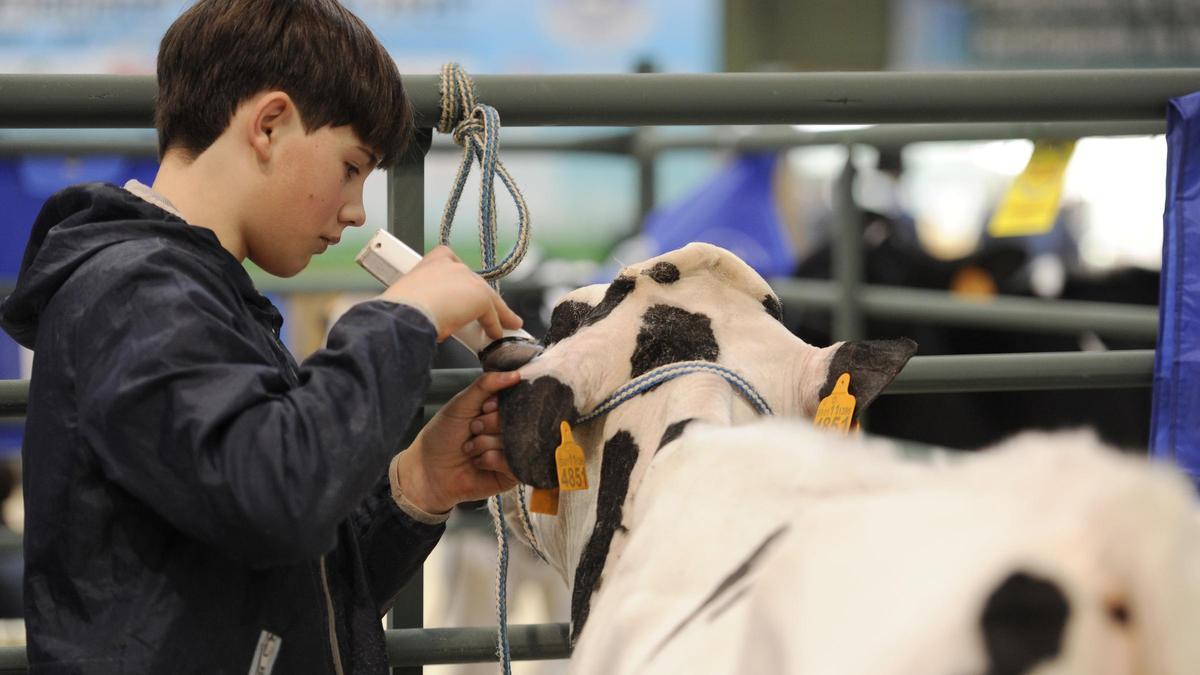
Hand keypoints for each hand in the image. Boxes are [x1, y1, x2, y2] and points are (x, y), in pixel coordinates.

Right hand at [377, 246, 521, 341]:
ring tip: (502, 324)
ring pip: (487, 297)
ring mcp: (468, 279)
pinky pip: (492, 314)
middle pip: (473, 283)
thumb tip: (428, 316)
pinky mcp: (480, 296)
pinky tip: (495, 334)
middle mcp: (453, 265)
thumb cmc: (401, 309)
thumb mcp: (412, 298)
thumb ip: (425, 299)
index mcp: (433, 261)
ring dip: (497, 313)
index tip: (460, 289)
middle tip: (485, 312)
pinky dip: (494, 325)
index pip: (452, 262)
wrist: (406, 314)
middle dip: (479, 298)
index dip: (459, 279)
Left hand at [393, 371, 520, 512]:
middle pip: (516, 420)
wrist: (427, 470)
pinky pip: (511, 462)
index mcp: (498, 410)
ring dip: (485, 444)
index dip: (497, 405)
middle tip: (472, 430)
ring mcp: (512, 451)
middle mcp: (508, 429)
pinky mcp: (512, 473)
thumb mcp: (461, 404)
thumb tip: (516, 374)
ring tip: (470, 449)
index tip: (482, 408)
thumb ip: (486, 385)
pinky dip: (490, 460)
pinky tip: (477, 463)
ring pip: (512, 441)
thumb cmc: (441, 436)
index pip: (515, 399)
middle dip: (488, 424)